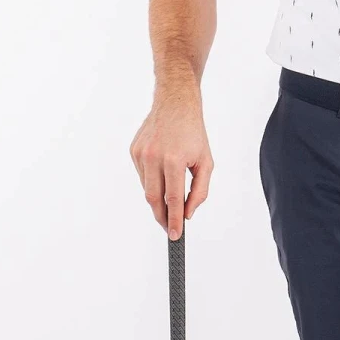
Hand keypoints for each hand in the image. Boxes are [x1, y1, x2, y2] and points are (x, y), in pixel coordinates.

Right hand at [129, 89, 212, 238]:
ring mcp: (141, 154)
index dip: (174, 220)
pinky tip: (161, 173)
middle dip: (161, 217)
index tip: (174, 235)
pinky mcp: (133, 151)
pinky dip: (152, 181)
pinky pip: (142, 175)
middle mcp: (154, 157)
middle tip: (169, 227)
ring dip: (157, 198)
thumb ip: (200, 191)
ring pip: (147, 188)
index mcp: (174, 160)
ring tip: (169, 198)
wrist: (175, 103)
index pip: (173, 199)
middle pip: (153, 199)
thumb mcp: (206, 162)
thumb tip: (188, 213)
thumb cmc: (193, 133)